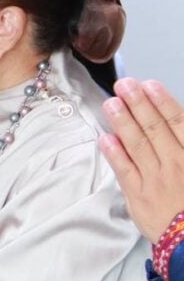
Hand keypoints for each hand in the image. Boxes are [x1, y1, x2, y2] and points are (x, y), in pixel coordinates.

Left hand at [99, 78, 183, 240]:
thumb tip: (179, 125)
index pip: (177, 122)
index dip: (161, 101)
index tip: (148, 84)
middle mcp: (176, 163)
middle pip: (154, 128)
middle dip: (137, 104)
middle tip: (123, 85)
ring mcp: (156, 179)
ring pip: (137, 144)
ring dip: (122, 121)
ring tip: (111, 103)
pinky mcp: (138, 196)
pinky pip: (125, 170)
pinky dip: (114, 153)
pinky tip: (104, 138)